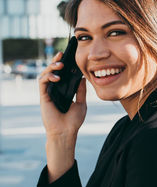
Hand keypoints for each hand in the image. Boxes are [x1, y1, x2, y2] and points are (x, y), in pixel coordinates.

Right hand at [39, 52, 86, 181]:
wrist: (66, 132)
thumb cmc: (73, 120)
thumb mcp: (81, 103)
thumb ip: (81, 90)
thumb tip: (83, 77)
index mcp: (64, 90)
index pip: (63, 74)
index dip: (65, 64)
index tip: (70, 55)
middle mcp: (55, 90)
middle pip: (53, 71)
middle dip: (56, 61)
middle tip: (61, 54)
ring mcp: (49, 93)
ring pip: (45, 74)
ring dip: (51, 67)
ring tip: (60, 64)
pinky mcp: (44, 97)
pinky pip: (42, 83)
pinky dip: (48, 77)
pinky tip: (56, 77)